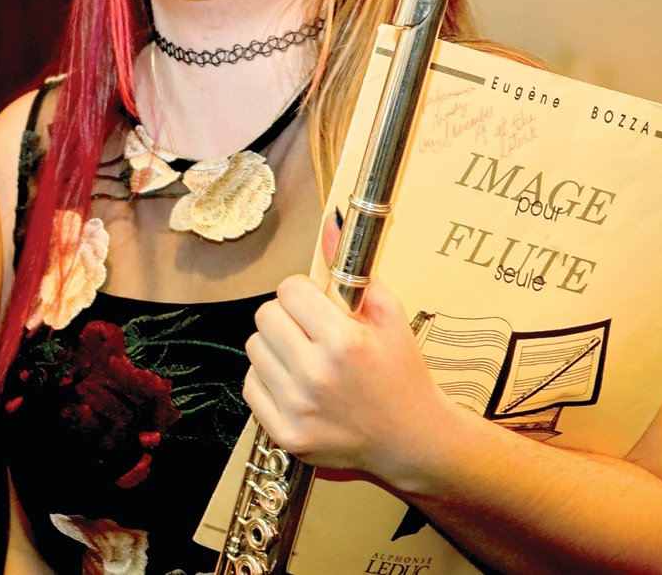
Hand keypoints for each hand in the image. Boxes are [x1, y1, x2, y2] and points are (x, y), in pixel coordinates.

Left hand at [242, 272, 456, 485]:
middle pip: (265, 315)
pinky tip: (296, 384)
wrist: (411, 439)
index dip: (304, 293)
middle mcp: (316, 375)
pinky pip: (250, 383)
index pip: (289, 289)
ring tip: (305, 358)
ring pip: (254, 347)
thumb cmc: (401, 374)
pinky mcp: (284, 433)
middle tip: (309, 331)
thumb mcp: (389, 315)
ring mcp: (297, 408)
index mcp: (345, 342)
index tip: (317, 306)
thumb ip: (354, 268)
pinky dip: (269, 379)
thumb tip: (331, 221)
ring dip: (276, 347)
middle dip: (287, 317)